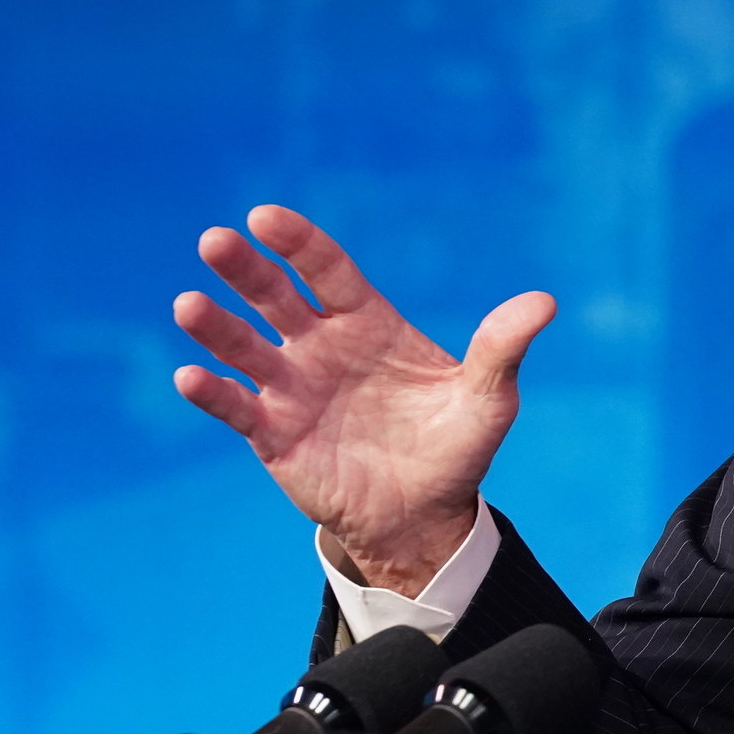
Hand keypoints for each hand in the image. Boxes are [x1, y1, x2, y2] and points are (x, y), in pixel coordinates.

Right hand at [171, 205, 555, 596]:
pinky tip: (191, 376)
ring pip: (244, 347)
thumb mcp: (488, 398)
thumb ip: (502, 347)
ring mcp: (291, 389)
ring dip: (216, 327)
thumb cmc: (456, 447)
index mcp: (367, 324)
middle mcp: (320, 347)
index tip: (265, 218)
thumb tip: (544, 303)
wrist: (426, 515)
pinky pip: (236, 407)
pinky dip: (212, 392)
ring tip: (189, 305)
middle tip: (214, 240)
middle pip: (274, 298)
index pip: (327, 271)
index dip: (298, 243)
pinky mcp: (273, 435)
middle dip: (245, 270)